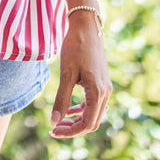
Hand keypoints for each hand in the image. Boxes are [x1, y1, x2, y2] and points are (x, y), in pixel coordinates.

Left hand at [49, 13, 111, 139]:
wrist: (86, 27)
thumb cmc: (75, 48)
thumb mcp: (66, 74)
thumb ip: (61, 99)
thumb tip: (53, 121)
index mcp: (98, 92)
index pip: (87, 124)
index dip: (70, 131)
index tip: (53, 131)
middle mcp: (106, 92)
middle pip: (92, 122)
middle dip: (73, 128)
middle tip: (54, 129)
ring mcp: (105, 87)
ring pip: (94, 114)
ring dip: (77, 120)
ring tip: (60, 121)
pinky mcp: (102, 82)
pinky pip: (94, 103)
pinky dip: (82, 109)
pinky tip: (69, 109)